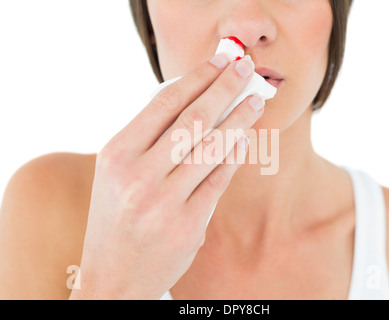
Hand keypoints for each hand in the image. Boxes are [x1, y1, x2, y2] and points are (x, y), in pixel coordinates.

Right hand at [69, 53, 264, 298]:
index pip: (164, 103)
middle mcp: (138, 175)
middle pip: (192, 119)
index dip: (197, 77)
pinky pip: (219, 179)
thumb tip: (191, 100)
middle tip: (245, 68)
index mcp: (116, 154)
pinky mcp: (189, 224)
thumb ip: (148, 139)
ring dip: (238, 118)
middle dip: (224, 87)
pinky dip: (234, 154)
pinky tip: (245, 137)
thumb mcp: (116, 173)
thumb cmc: (114, 219)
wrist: (112, 278)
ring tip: (255, 100)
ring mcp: (165, 201)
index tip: (219, 61)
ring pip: (212, 147)